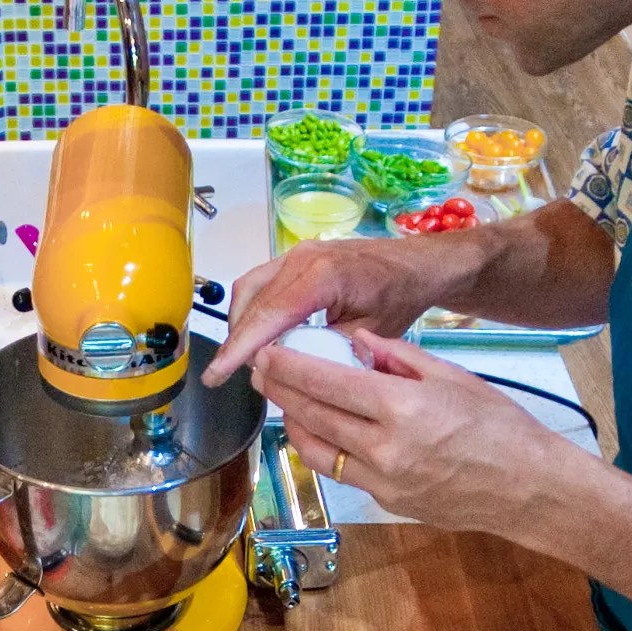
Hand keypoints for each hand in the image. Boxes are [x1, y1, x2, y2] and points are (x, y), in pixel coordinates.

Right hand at [203, 235, 473, 382]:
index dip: (239, 348)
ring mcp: (295, 254)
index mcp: (322, 276)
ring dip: (241, 325)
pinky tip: (257, 338)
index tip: (216, 375)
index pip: (269, 316)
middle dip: (236, 342)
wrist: (415, 264)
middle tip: (226, 377)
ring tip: (241, 361)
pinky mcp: (294, 257)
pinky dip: (253, 311)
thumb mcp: (366, 334)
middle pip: (251, 302)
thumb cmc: (399, 298)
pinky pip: (262, 284)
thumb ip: (325, 351)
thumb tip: (287, 372)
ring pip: (249, 290)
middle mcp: (301, 258)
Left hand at [252, 326, 572, 535]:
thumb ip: (396, 357)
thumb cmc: (499, 426)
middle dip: (279, 391)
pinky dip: (321, 448)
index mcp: (402, 407)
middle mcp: (385, 447)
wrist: (527, 488)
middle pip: (311, 415)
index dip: (287, 366)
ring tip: (283, 399)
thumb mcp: (451, 376)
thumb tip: (354, 341)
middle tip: (260, 371)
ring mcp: (382, 480)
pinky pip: (338, 472)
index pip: (326, 382)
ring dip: (293, 423)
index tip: (265, 352)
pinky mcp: (384, 501)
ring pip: (314, 450)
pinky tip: (318, 430)